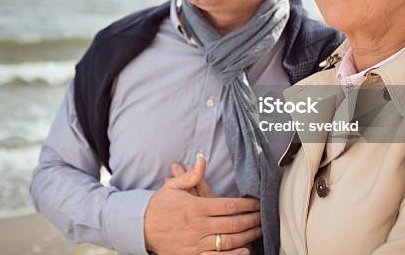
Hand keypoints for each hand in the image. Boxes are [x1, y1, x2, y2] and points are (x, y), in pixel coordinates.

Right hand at [145, 154, 261, 254]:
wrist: (141, 229)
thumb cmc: (159, 206)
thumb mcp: (173, 187)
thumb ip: (190, 175)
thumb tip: (201, 159)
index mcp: (195, 208)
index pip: (227, 205)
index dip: (246, 204)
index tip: (257, 203)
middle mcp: (198, 226)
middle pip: (232, 224)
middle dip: (251, 220)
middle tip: (263, 216)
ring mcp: (196, 243)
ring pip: (229, 242)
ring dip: (247, 236)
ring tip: (258, 230)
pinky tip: (245, 250)